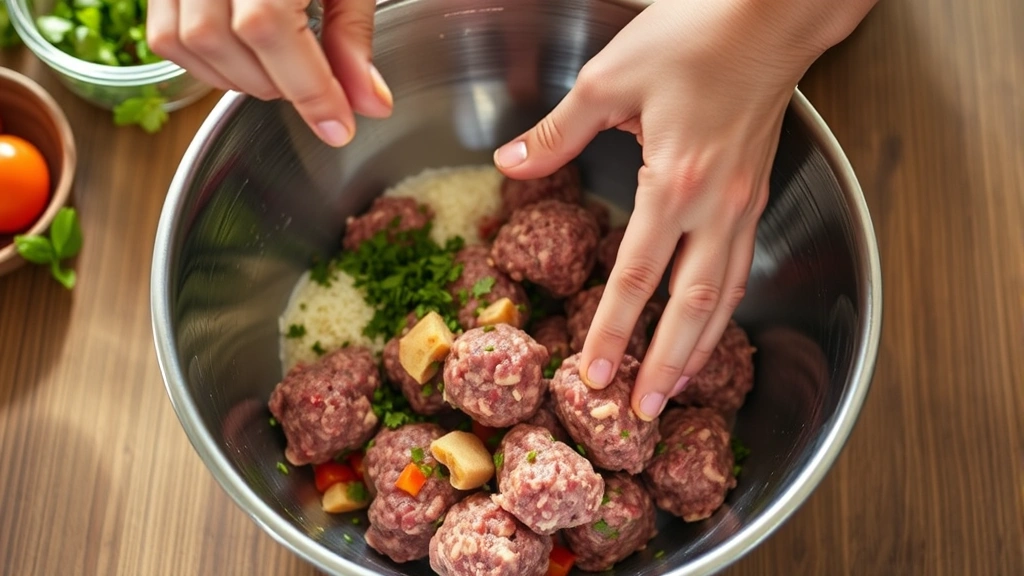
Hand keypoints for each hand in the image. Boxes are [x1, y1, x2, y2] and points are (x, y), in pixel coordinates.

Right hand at [147, 0, 392, 146]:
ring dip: (240, 78)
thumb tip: (369, 103)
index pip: (271, 29)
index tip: (339, 126)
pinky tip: (246, 61)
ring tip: (283, 75)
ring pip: (187, 41)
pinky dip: (206, 63)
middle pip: (225, 38)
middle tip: (317, 90)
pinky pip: (166, 34)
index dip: (308, 87)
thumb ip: (355, 37)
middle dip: (278, 83)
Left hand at [494, 0, 875, 419]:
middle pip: (690, 307)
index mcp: (675, 182)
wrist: (770, 17)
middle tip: (642, 412)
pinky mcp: (754, 196)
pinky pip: (740, 269)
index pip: (637, 279)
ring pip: (724, 297)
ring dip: (699, 348)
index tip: (595, 375)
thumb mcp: (609, 79)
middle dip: (664, 365)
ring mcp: (742, 205)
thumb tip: (510, 163)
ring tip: (677, 388)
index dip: (613, 332)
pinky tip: (710, 326)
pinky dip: (724, 310)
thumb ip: (558, 132)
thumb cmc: (695, 39)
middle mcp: (715, 207)